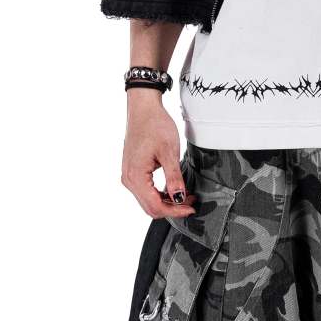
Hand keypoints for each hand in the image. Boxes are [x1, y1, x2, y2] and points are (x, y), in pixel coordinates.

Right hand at [121, 96, 193, 218]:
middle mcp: (129, 179)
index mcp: (136, 176)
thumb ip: (174, 178)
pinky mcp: (133, 171)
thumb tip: (179, 198)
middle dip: (172, 208)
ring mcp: (129, 176)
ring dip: (167, 202)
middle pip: (151, 207)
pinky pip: (146, 191)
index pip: (155, 206)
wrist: (144, 109)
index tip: (191, 208)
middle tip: (191, 202)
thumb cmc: (154, 125)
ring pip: (148, 201)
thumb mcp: (169, 152)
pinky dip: (161, 194)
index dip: (175, 211)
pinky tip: (174, 189)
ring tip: (186, 195)